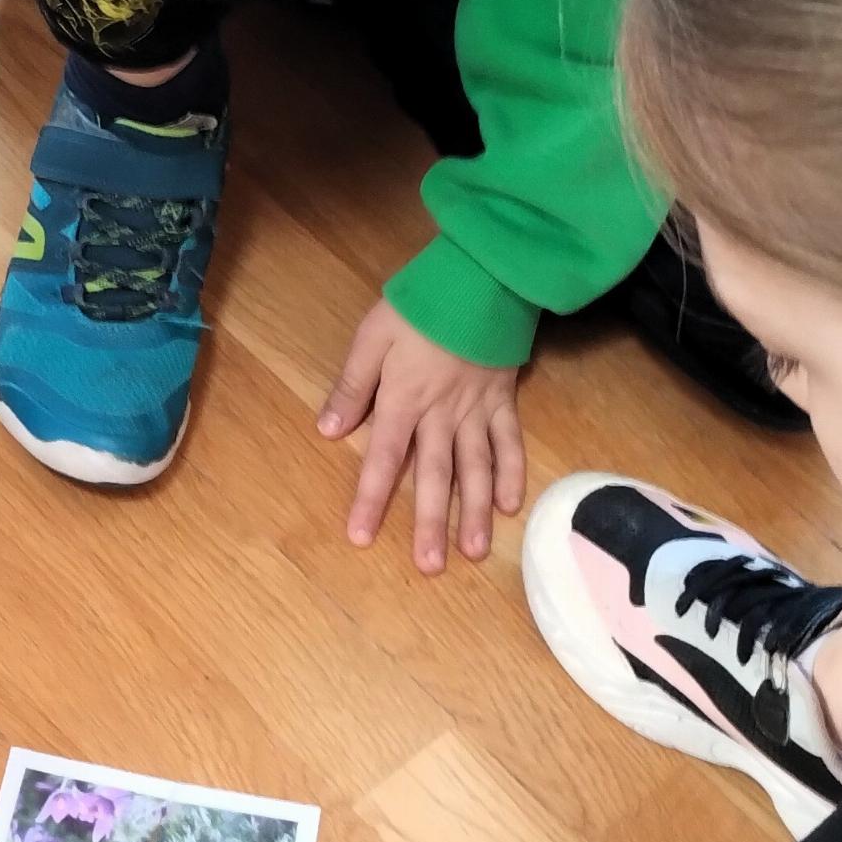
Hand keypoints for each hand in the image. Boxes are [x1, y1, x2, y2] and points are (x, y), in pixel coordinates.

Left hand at [320, 295, 523, 571]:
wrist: (481, 275)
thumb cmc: (420, 305)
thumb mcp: (371, 337)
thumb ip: (352, 385)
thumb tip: (328, 430)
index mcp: (404, 400)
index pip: (384, 459)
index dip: (372, 499)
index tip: (362, 537)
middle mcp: (442, 415)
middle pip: (436, 475)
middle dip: (431, 522)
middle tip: (428, 566)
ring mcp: (477, 410)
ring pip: (476, 468)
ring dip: (474, 512)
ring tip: (473, 553)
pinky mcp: (503, 400)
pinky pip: (510, 442)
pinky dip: (513, 474)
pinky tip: (512, 507)